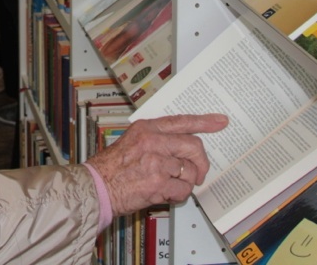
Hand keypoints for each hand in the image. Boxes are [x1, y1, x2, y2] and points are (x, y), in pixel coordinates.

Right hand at [86, 113, 228, 216]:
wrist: (96, 187)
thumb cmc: (110, 167)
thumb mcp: (131, 141)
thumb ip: (155, 139)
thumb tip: (180, 148)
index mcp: (146, 128)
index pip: (181, 121)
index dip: (204, 122)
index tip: (220, 122)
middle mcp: (153, 142)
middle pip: (193, 146)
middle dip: (200, 162)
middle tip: (199, 171)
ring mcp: (156, 163)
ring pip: (189, 171)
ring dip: (186, 182)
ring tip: (173, 184)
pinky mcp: (158, 183)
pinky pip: (182, 189)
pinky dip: (178, 195)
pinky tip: (166, 193)